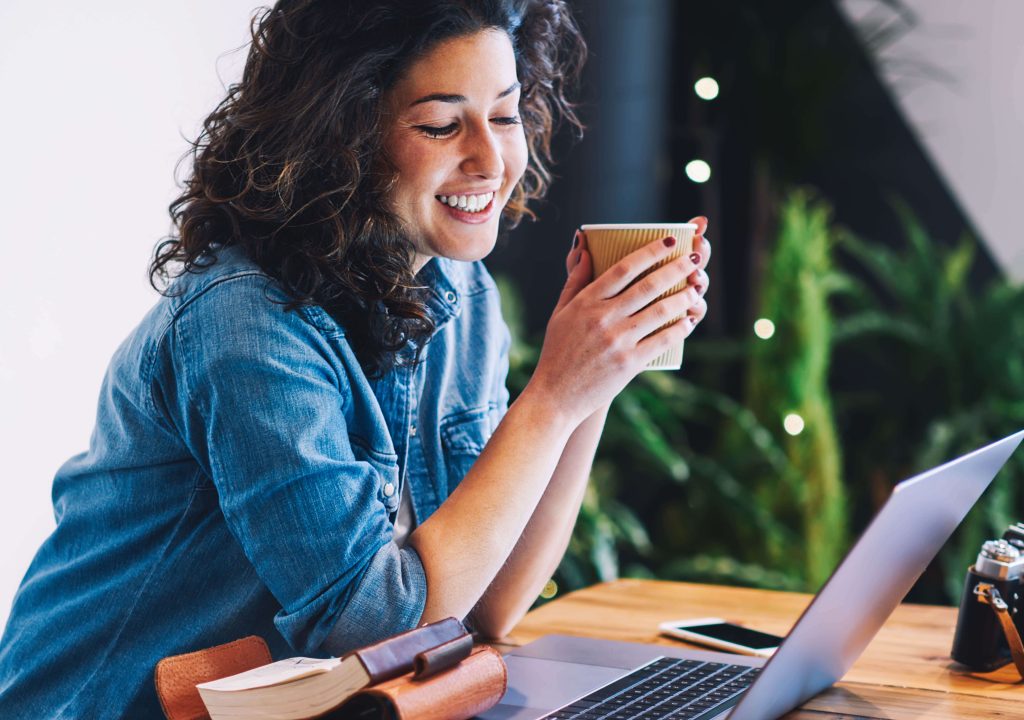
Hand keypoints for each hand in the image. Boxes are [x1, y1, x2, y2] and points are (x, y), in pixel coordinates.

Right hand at [526, 217, 711, 425]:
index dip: (650, 252)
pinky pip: (662, 340)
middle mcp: (603, 318)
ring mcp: (617, 341)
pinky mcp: (629, 363)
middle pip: (648, 286)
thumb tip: (586, 249)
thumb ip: (576, 280)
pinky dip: (679, 328)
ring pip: (660, 311)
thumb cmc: (557, 351)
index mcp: (586, 302)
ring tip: (695, 288)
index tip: (668, 241)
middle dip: (676, 268)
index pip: (624, 268)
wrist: (555, 395)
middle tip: (693, 258)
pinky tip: (689, 320)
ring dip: (683, 297)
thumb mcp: (560, 312)